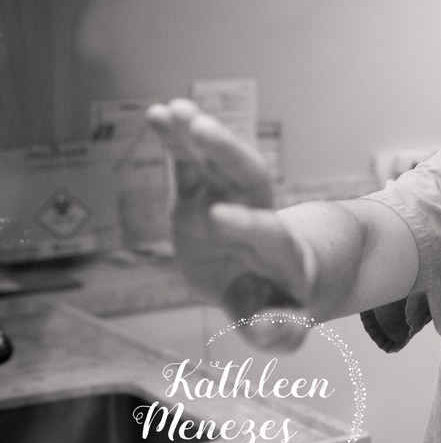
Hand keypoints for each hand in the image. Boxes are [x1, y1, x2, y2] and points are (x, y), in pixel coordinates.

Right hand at [147, 99, 309, 347]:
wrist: (278, 275)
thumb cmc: (278, 303)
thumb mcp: (280, 326)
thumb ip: (279, 332)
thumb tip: (277, 331)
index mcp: (278, 251)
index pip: (267, 233)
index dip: (247, 225)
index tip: (220, 215)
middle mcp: (256, 216)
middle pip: (250, 180)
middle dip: (228, 155)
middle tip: (202, 131)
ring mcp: (229, 200)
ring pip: (219, 162)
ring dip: (199, 136)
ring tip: (175, 110)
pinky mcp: (201, 196)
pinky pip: (191, 164)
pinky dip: (177, 140)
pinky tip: (158, 113)